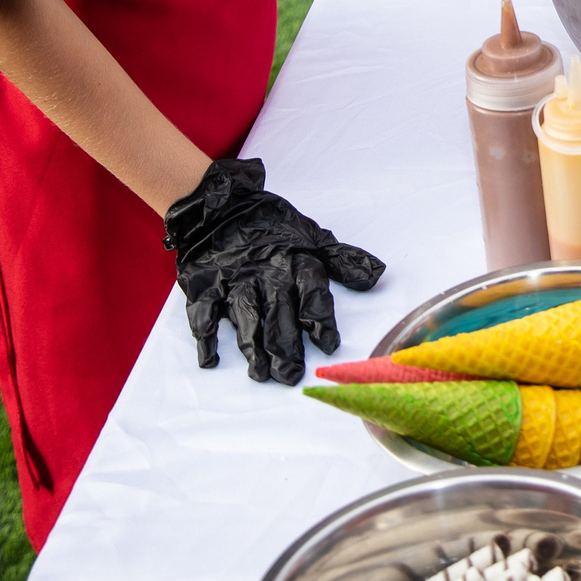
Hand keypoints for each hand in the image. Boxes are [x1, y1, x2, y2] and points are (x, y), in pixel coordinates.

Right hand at [164, 158, 384, 383]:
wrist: (221, 205)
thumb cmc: (271, 225)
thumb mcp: (312, 236)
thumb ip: (342, 260)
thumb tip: (377, 276)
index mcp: (296, 261)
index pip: (313, 292)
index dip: (321, 319)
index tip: (329, 345)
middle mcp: (267, 272)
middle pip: (279, 312)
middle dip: (286, 346)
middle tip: (291, 375)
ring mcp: (235, 278)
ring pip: (245, 314)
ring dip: (252, 346)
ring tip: (260, 373)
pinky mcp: (206, 283)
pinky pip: (204, 310)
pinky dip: (206, 336)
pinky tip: (211, 360)